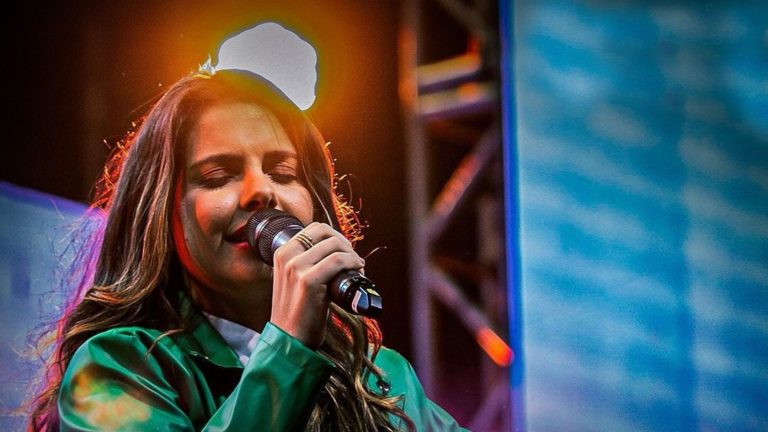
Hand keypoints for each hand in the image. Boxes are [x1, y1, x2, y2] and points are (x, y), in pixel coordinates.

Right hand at [269, 222, 365, 348]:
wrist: (290, 339)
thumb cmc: (298, 311)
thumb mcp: (293, 279)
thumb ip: (306, 261)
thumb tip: (336, 248)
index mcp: (282, 252)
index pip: (314, 228)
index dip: (335, 236)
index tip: (345, 250)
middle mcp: (286, 257)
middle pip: (326, 233)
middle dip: (345, 244)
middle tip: (353, 260)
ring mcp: (296, 268)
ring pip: (335, 246)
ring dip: (352, 255)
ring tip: (357, 269)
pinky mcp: (308, 281)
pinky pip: (338, 261)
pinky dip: (353, 263)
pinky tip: (358, 271)